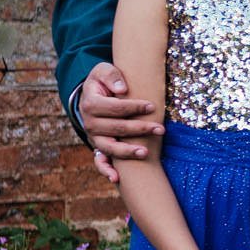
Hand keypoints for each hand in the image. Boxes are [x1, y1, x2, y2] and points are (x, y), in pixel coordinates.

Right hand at [79, 62, 159, 183]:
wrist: (93, 95)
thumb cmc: (103, 81)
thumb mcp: (104, 70)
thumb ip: (111, 75)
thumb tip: (122, 89)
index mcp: (90, 104)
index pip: (115, 108)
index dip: (134, 107)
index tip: (151, 106)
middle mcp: (89, 123)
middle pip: (116, 128)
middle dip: (139, 129)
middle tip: (160, 129)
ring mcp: (94, 137)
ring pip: (110, 147)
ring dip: (127, 152)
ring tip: (146, 153)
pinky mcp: (98, 146)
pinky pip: (99, 162)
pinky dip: (106, 170)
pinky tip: (117, 178)